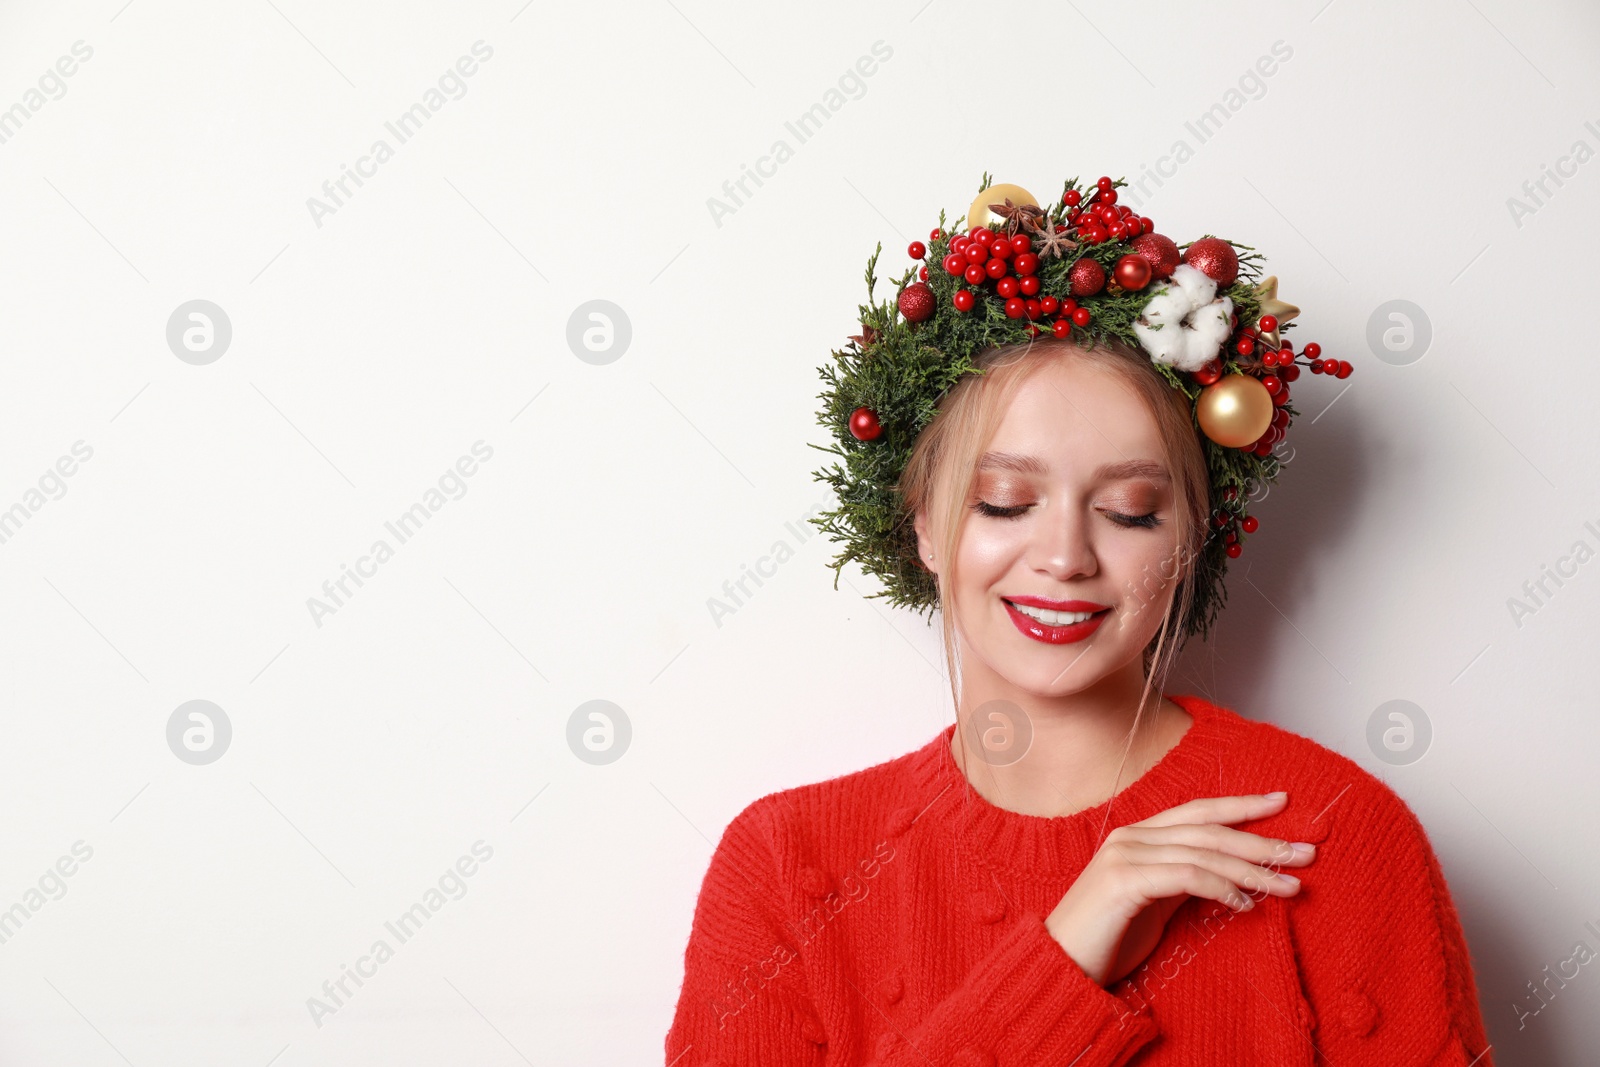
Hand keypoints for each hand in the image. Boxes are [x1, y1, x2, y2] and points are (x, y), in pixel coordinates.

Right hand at [1044, 793, 1317, 986]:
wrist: (1061, 964)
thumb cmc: (1107, 938)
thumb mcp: (1154, 903)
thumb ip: (1183, 880)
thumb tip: (1230, 876)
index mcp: (1137, 836)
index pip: (1197, 812)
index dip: (1240, 805)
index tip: (1282, 802)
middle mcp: (1131, 837)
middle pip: (1208, 830)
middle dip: (1262, 840)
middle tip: (1305, 853)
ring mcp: (1125, 856)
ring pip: (1203, 853)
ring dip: (1252, 870)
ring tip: (1289, 885)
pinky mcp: (1124, 881)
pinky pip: (1186, 877)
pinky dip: (1220, 887)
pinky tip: (1244, 903)